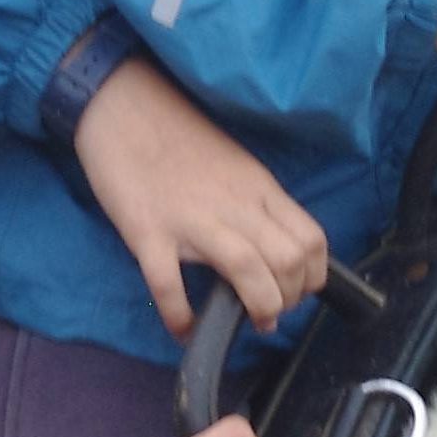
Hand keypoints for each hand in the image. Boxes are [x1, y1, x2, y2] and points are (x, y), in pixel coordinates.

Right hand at [75, 54, 327, 338]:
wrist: (124, 107)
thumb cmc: (178, 136)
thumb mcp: (235, 165)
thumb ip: (254, 204)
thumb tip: (270, 249)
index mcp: (258, 187)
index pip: (311, 240)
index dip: (312, 277)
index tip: (294, 291)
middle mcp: (234, 204)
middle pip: (289, 262)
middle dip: (289, 300)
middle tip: (269, 312)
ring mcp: (191, 220)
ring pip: (249, 273)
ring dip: (258, 310)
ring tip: (247, 323)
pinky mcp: (148, 233)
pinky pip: (169, 286)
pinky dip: (180, 317)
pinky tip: (183, 329)